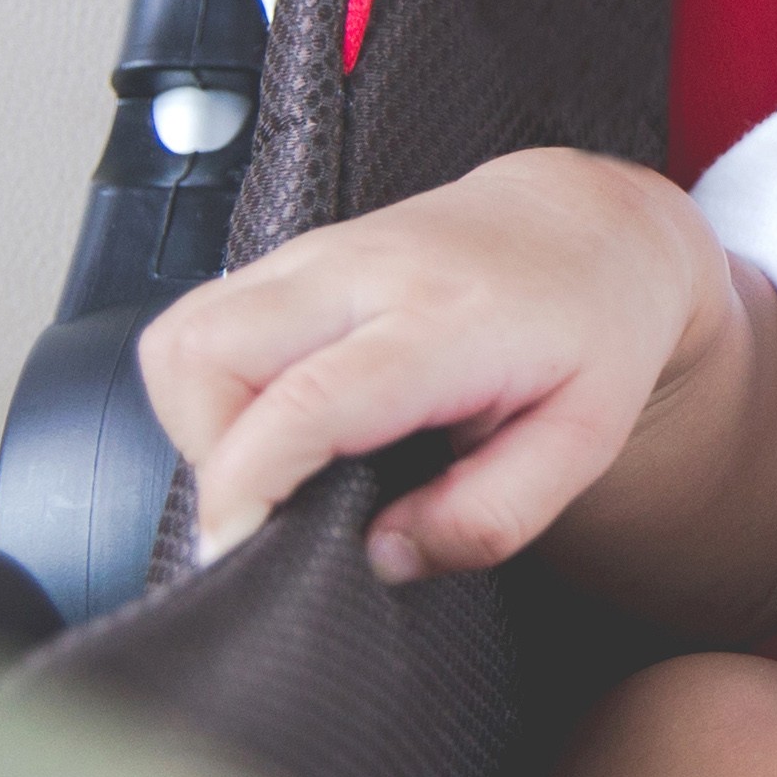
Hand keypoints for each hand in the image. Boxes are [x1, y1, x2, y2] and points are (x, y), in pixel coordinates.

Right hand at [138, 146, 761, 580]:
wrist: (586, 221)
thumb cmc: (591, 332)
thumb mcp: (583, 443)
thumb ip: (491, 515)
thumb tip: (384, 556)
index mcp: (446, 323)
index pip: (309, 399)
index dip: (249, 482)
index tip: (238, 547)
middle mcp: (366, 273)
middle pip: (206, 351)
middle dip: (205, 451)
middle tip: (270, 503)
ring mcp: (318, 252)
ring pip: (184, 332)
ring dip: (197, 418)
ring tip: (273, 463)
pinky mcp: (292, 255)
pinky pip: (202, 320)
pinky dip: (210, 386)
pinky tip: (275, 418)